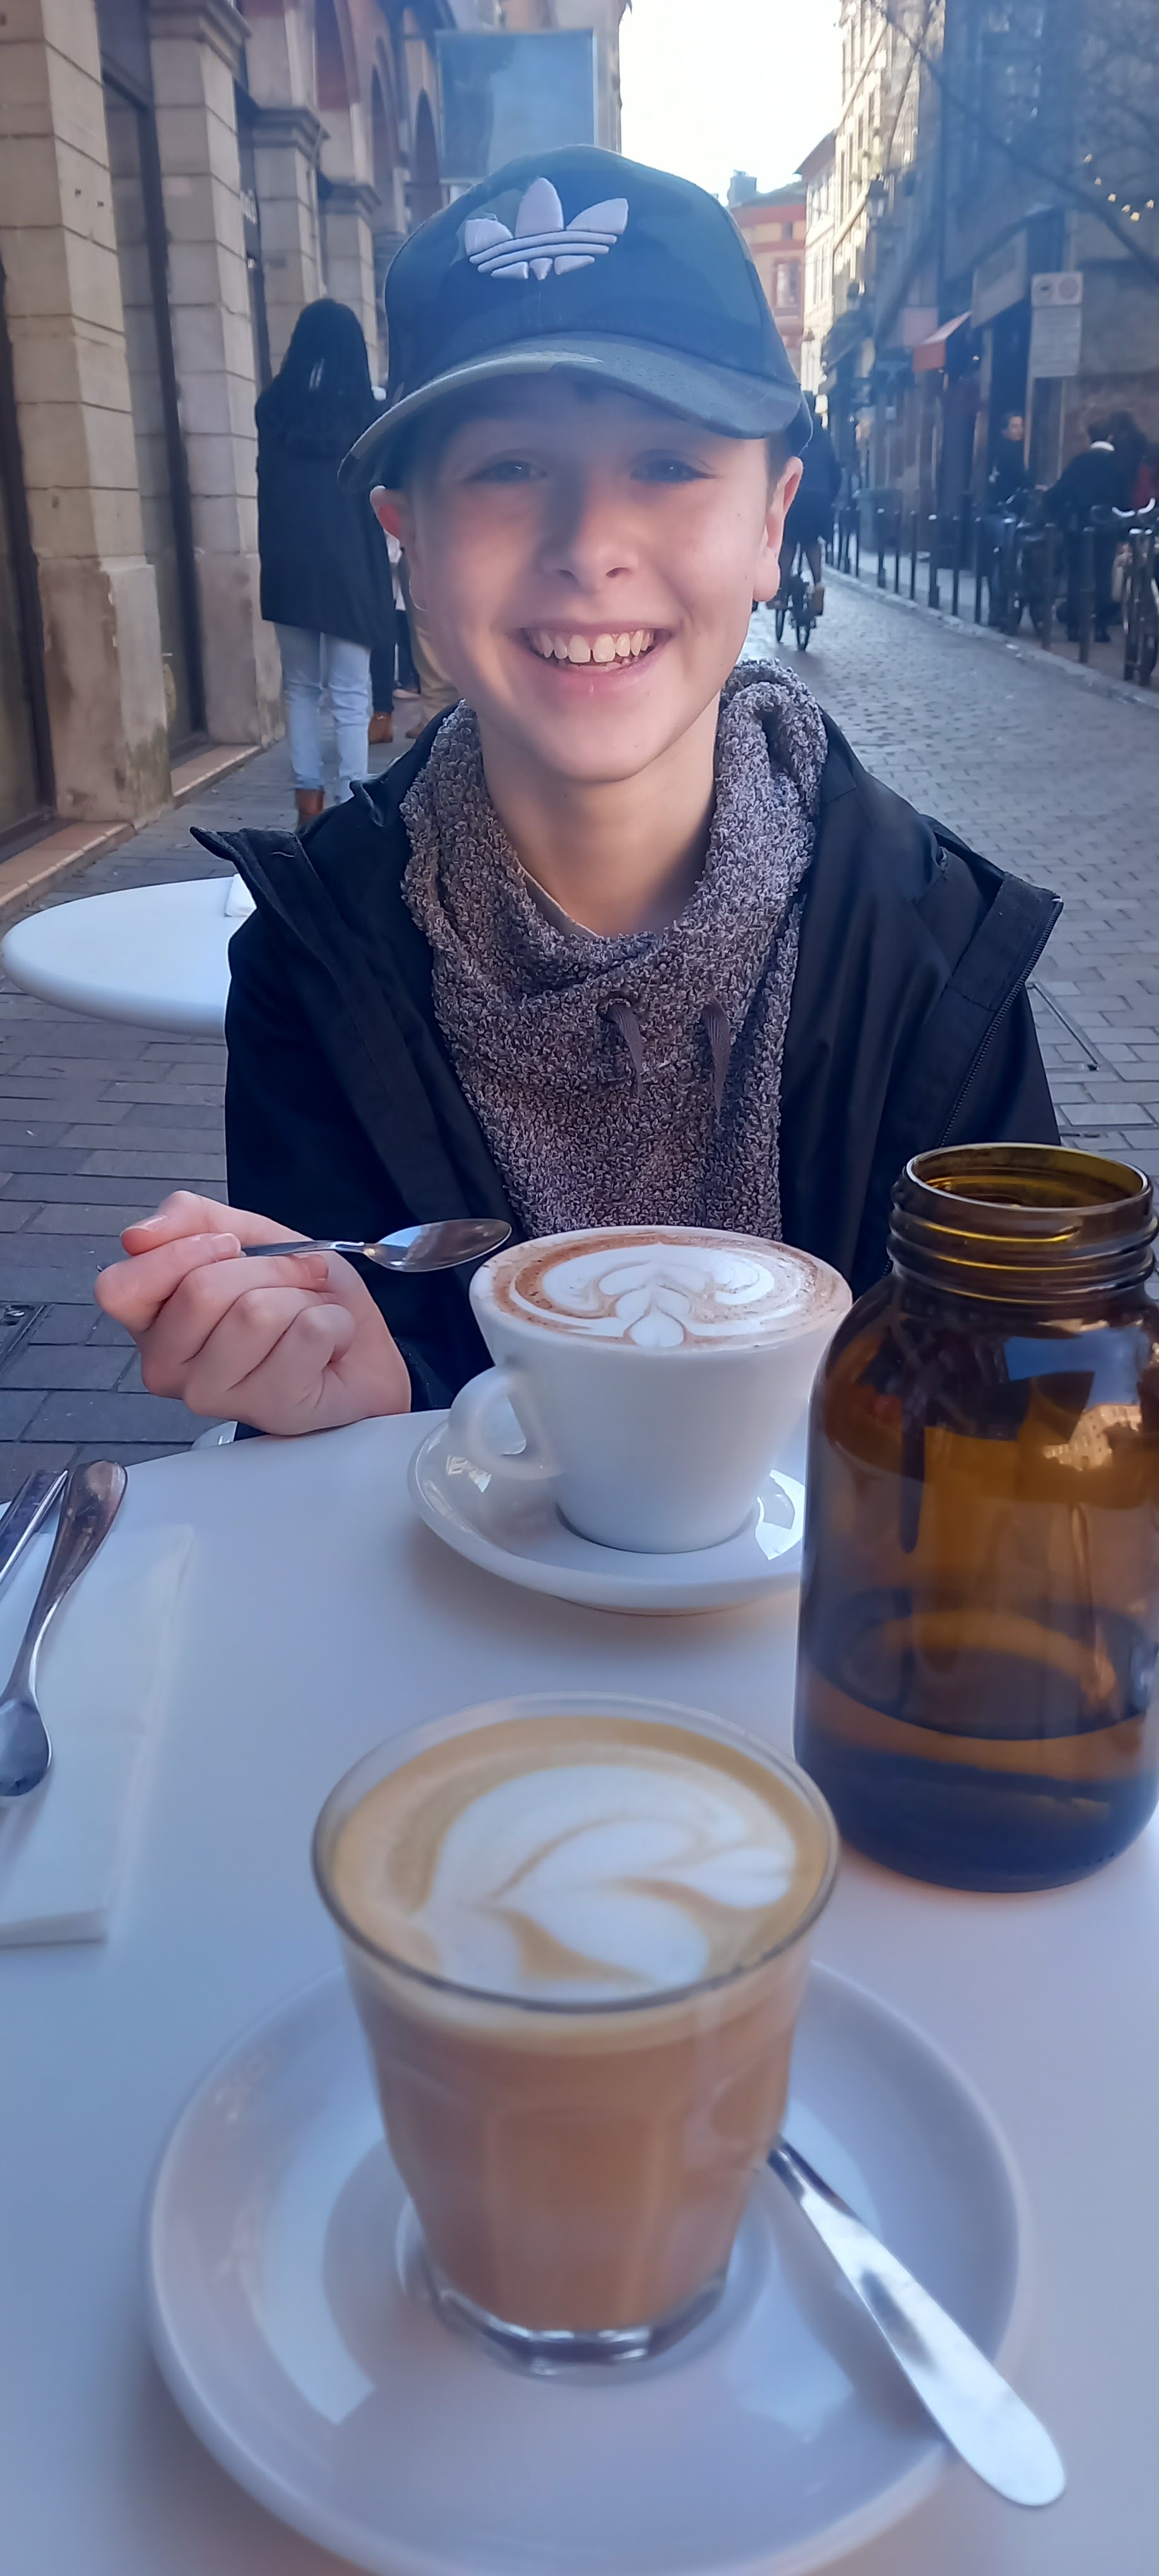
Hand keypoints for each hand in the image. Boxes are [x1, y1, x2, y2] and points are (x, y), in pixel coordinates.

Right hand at [94, 1192, 411, 1435]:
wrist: (359, 1349)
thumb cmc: (296, 1299)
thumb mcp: (246, 1236)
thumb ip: (189, 1218)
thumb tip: (137, 1235)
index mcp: (150, 1322)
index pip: (119, 1288)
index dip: (180, 1253)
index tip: (229, 1247)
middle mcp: (168, 1367)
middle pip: (202, 1290)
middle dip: (266, 1267)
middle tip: (289, 1283)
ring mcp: (216, 1396)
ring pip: (256, 1312)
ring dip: (301, 1296)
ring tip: (307, 1315)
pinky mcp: (271, 1410)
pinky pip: (307, 1333)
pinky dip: (333, 1322)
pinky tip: (328, 1345)